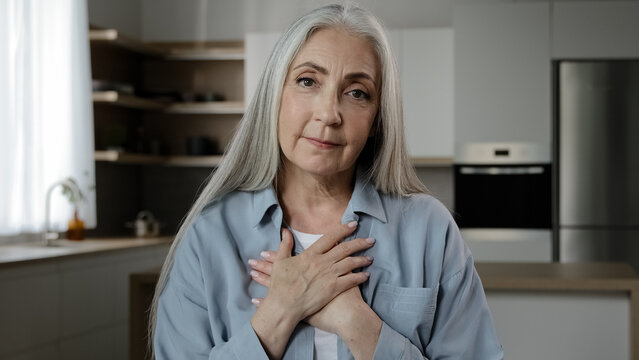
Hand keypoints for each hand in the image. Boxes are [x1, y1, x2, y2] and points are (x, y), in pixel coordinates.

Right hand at [249, 236, 374, 334]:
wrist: (284, 306)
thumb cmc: (280, 285)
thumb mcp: (280, 261)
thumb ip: (285, 245)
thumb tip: (285, 231)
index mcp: (310, 254)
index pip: (330, 238)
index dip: (343, 230)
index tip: (353, 224)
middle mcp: (322, 262)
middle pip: (345, 249)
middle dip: (360, 243)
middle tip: (371, 240)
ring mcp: (329, 275)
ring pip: (350, 263)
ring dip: (362, 259)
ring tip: (370, 257)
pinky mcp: (333, 289)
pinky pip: (350, 280)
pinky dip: (360, 277)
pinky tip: (366, 275)